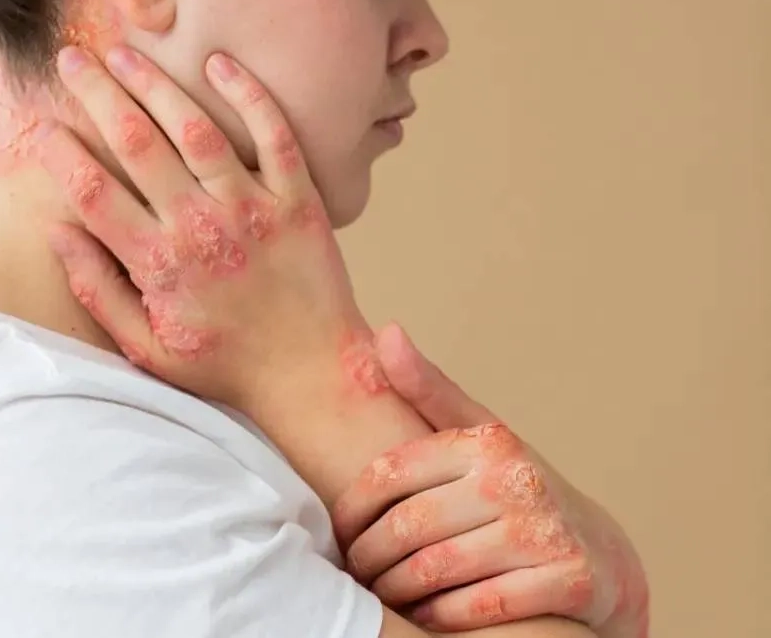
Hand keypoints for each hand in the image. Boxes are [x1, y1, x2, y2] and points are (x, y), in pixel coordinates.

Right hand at [41, 45, 371, 411]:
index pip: (94, 193)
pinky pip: (274, 135)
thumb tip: (57, 232)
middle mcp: (202, 229)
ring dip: (156, 84)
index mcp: (160, 265)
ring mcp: (252, 210)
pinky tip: (219, 64)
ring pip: (196, 129)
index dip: (62, 154)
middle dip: (98, 94)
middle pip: (136, 143)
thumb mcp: (148, 346)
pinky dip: (249, 94)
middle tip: (71, 61)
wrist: (310, 373)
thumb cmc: (226, 364)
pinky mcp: (298, 201)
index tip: (45, 127)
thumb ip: (99, 289)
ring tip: (125, 52)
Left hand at [332, 323, 649, 637]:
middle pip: (407, 527)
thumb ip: (428, 390)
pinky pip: (474, 608)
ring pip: (433, 571)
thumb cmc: (516, 490)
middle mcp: (515, 479)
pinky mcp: (564, 581)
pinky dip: (439, 617)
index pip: (389, 474)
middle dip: (369, 557)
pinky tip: (424, 615)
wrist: (602, 554)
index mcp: (487, 440)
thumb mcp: (479, 435)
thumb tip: (387, 332)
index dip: (351, 509)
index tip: (340, 531)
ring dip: (396, 591)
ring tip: (382, 593)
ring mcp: (542, 530)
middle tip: (357, 571)